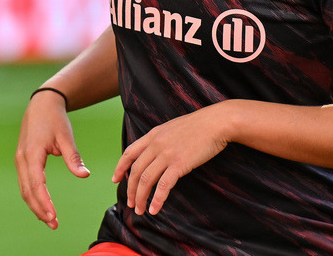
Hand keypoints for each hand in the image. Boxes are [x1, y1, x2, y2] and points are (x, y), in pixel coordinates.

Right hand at [14, 90, 89, 228]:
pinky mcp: (22, 161)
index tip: (53, 216)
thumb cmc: (55, 119)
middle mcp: (22, 159)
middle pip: (28, 191)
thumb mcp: (66, 136)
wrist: (42, 104)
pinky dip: (33, 196)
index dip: (44, 202)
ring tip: (50, 220)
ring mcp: (20, 161)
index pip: (37, 184)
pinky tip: (43, 205)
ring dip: (35, 205)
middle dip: (39, 209)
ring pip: (25, 189)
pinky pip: (25, 183)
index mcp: (32, 154)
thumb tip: (84, 175)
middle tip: (54, 224)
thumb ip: (73, 158)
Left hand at [112, 104, 231, 216]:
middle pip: (135, 171)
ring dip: (141, 198)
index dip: (120, 168)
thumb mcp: (173, 127)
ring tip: (140, 210)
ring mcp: (167, 154)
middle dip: (130, 190)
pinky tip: (154, 209)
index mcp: (153, 135)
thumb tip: (155, 152)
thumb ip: (161, 138)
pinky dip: (157, 200)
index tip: (115, 179)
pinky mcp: (179, 164)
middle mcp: (156, 144)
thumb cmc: (199, 125)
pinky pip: (163, 186)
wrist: (216, 122)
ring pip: (146, 180)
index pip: (129, 153)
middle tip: (131, 203)